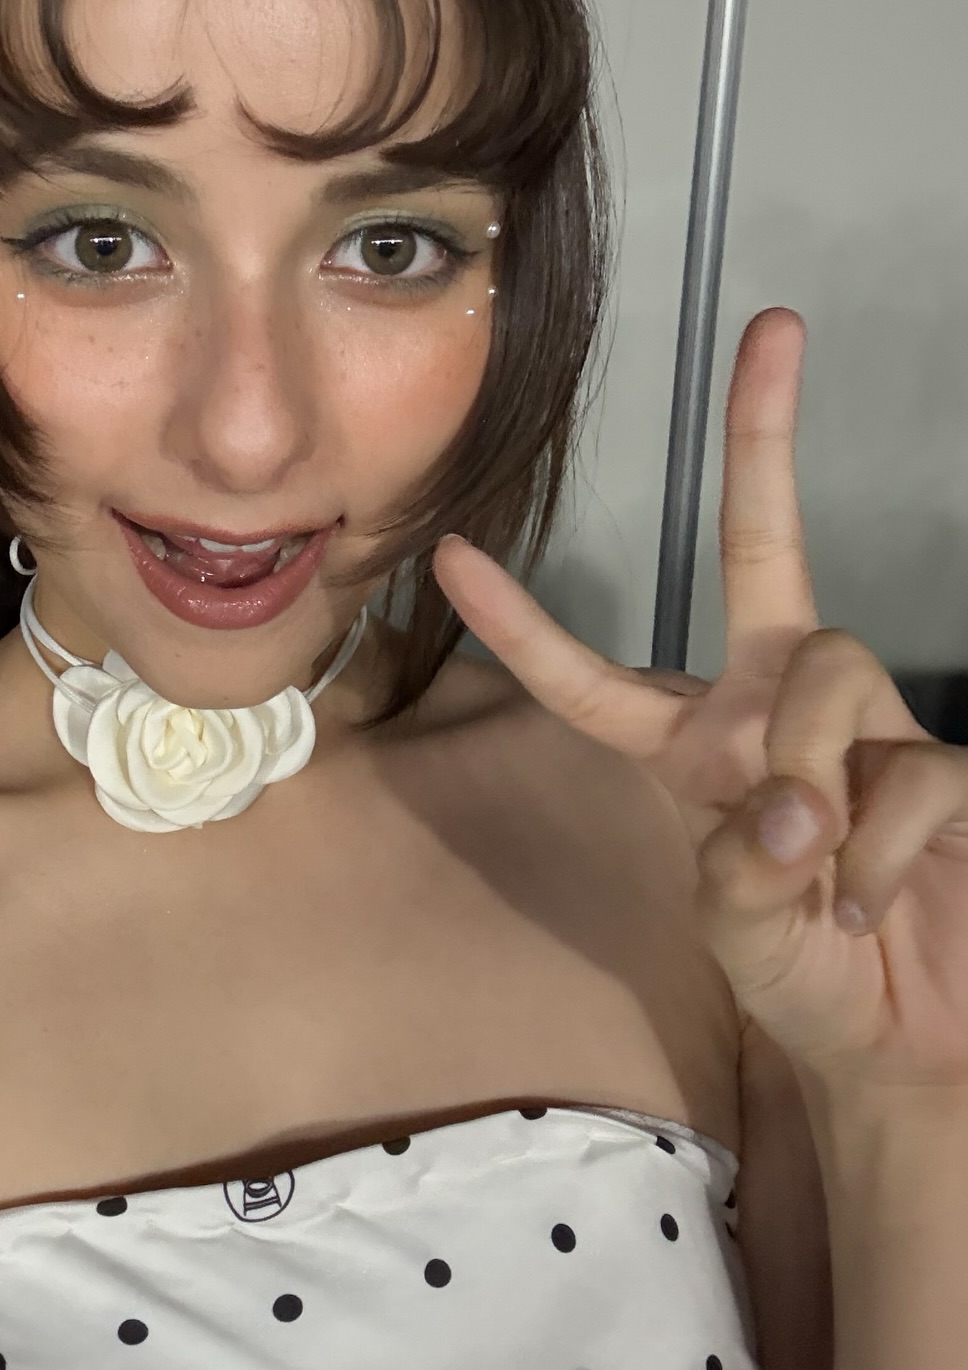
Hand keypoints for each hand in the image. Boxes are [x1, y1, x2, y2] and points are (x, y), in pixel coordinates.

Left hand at [434, 306, 967, 1096]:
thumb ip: (738, 870)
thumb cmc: (806, 979)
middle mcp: (777, 708)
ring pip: (832, 668)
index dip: (521, 624)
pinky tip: (870, 905)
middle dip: (764, 437)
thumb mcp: (737, 930)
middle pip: (763, 549)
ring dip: (816, 780)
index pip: (591, 676)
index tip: (451, 554)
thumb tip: (796, 802)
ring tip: (820, 876)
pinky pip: (907, 771)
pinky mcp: (949, 768)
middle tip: (772, 326)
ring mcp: (868, 725)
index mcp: (694, 743)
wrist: (913, 1043)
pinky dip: (878, 852)